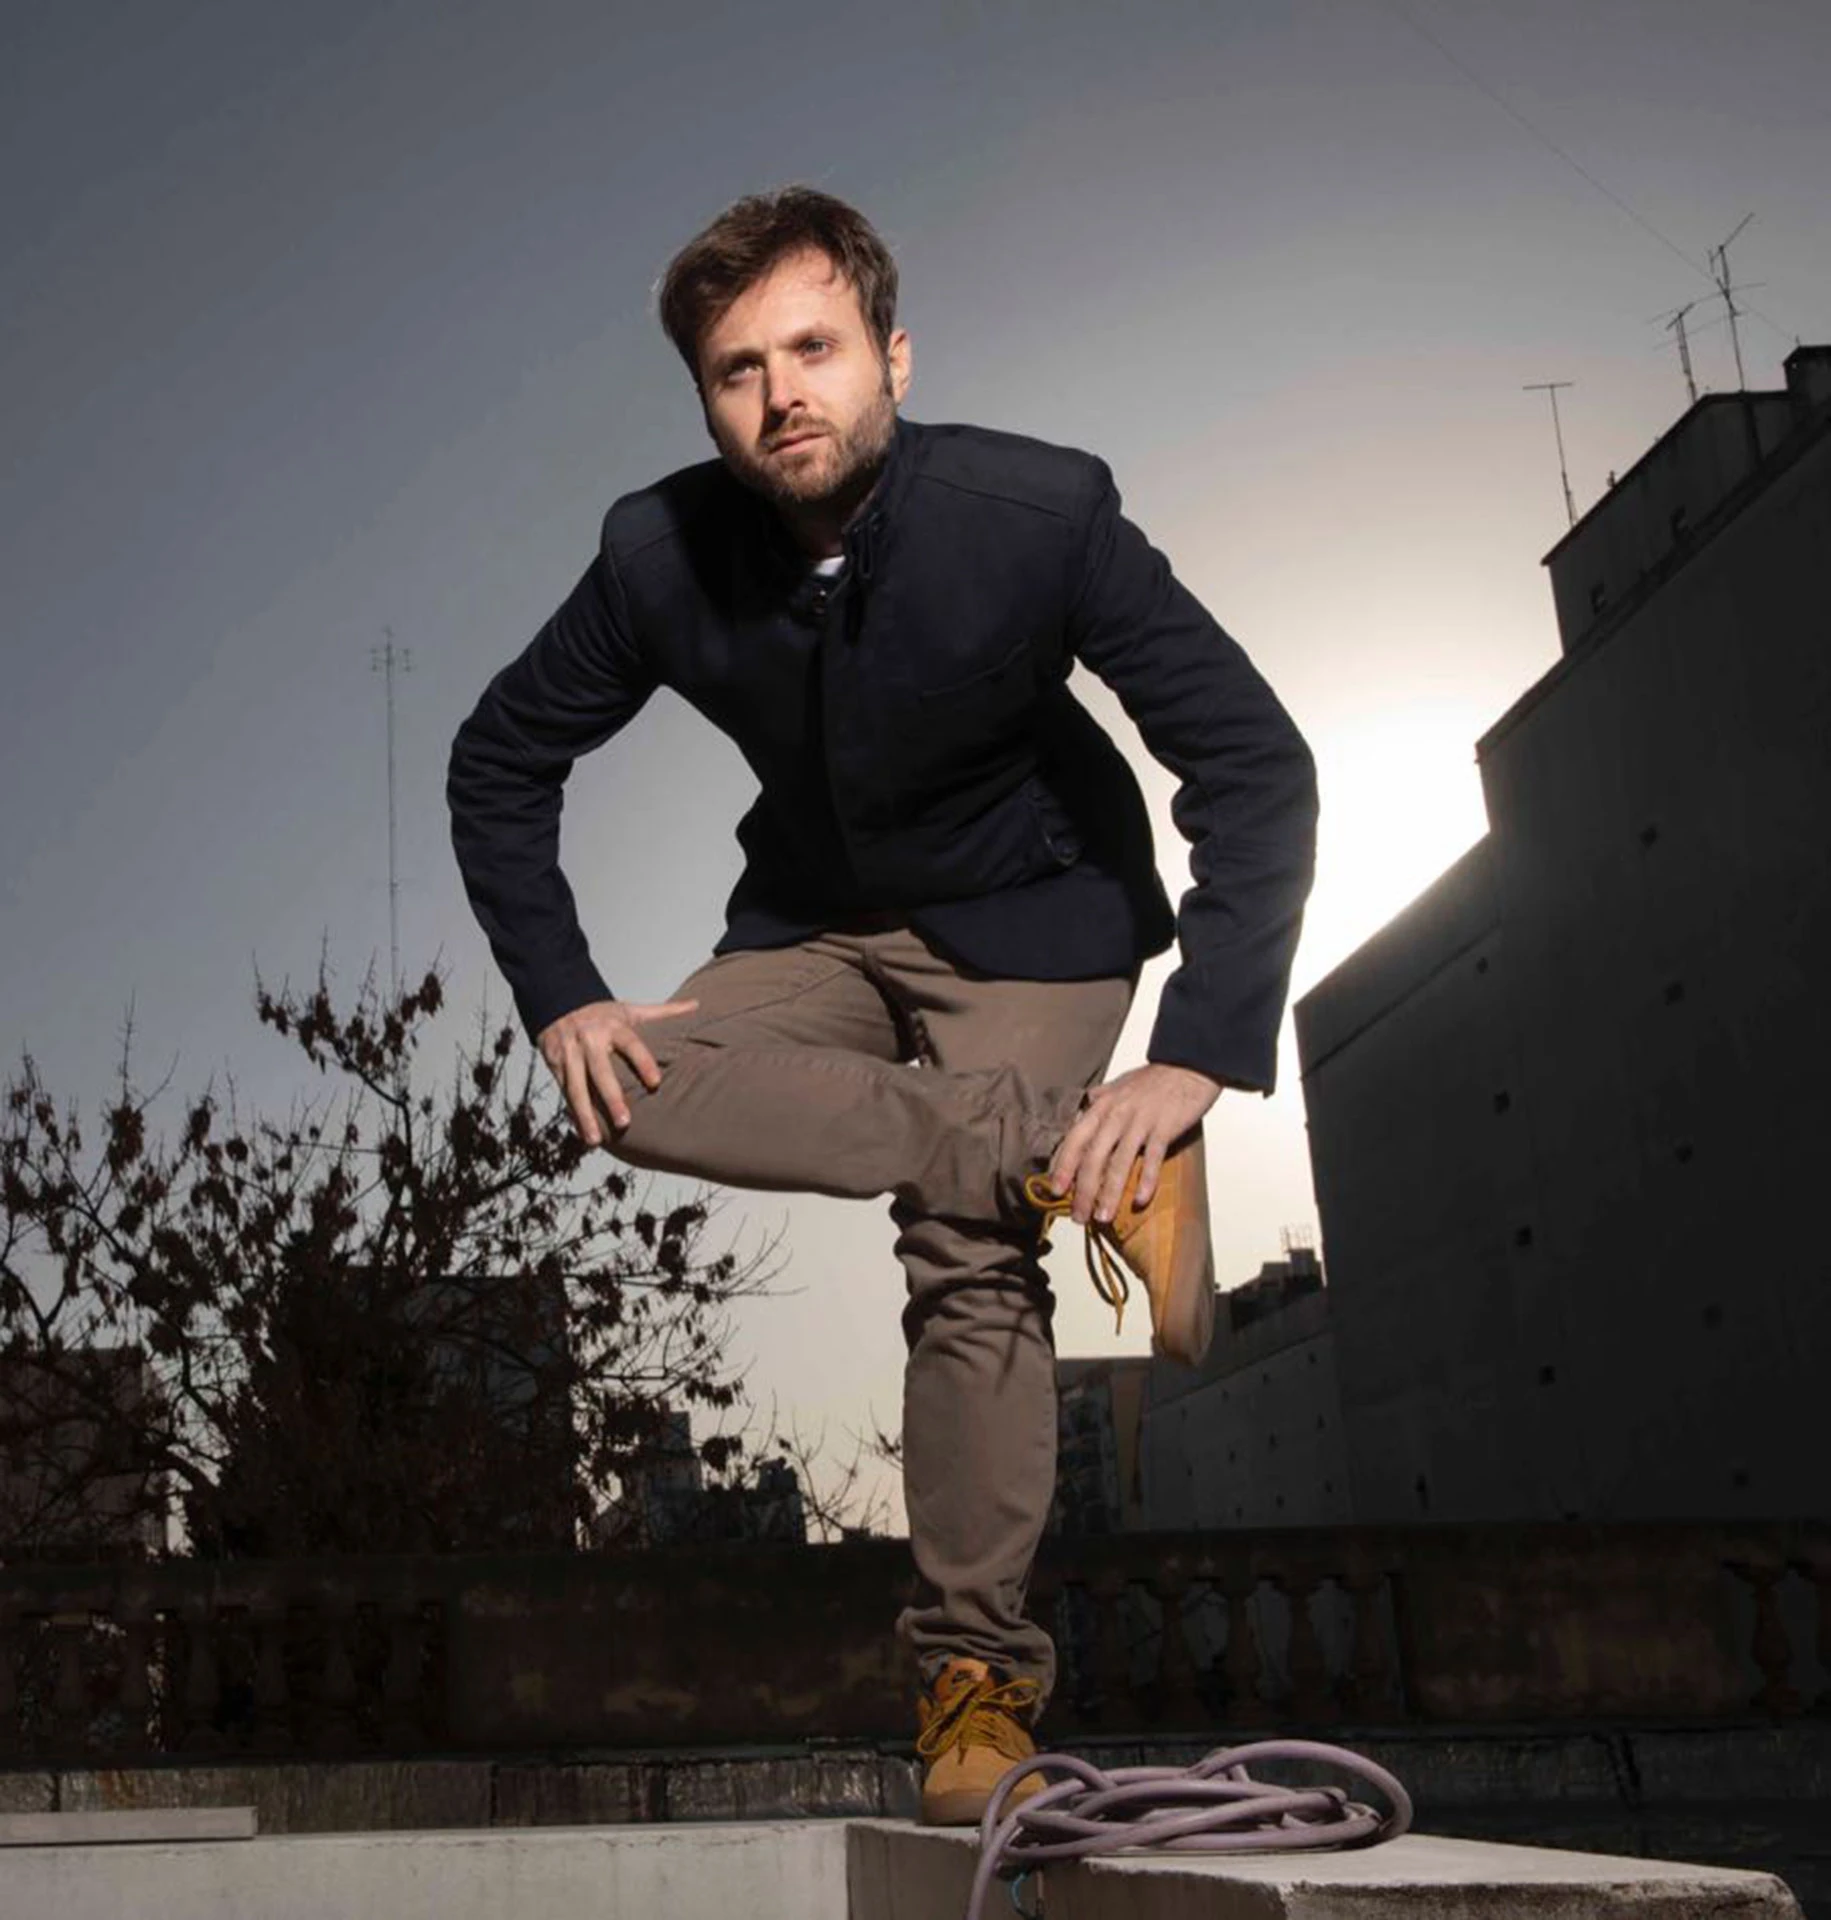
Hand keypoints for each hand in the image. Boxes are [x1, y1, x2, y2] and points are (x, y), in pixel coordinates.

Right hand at [536, 996, 698, 1146]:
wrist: (558, 1001)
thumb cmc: (602, 1013)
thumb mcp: (631, 1009)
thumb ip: (663, 1012)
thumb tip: (697, 1004)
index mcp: (613, 1026)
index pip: (631, 1044)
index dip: (643, 1062)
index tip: (655, 1083)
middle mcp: (590, 1040)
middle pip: (600, 1071)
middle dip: (611, 1097)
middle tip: (625, 1122)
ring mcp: (570, 1053)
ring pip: (576, 1087)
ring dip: (585, 1115)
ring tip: (596, 1140)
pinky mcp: (555, 1064)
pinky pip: (564, 1092)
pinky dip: (572, 1113)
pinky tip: (581, 1132)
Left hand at [1045, 1063, 1223, 1225]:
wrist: (1188, 1066)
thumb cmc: (1153, 1079)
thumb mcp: (1118, 1086)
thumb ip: (1100, 1099)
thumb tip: (1084, 1108)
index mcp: (1101, 1106)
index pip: (1075, 1140)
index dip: (1064, 1167)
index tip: (1056, 1190)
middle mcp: (1116, 1115)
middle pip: (1093, 1158)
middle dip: (1083, 1191)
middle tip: (1078, 1216)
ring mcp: (1140, 1121)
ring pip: (1119, 1163)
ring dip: (1109, 1193)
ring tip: (1103, 1216)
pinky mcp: (1164, 1128)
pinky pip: (1152, 1158)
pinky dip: (1146, 1180)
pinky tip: (1140, 1200)